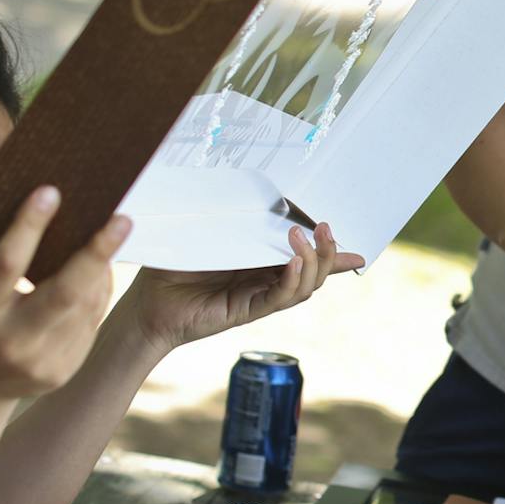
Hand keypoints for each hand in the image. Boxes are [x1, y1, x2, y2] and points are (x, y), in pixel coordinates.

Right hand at [0, 186, 127, 402]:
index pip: (6, 266)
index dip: (28, 228)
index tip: (50, 192)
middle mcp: (8, 341)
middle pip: (64, 293)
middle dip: (96, 253)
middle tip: (122, 217)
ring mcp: (40, 361)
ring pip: (85, 306)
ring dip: (103, 267)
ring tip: (113, 230)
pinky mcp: (63, 370)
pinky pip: (91, 322)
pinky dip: (99, 290)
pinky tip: (101, 266)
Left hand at [125, 223, 361, 353]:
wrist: (147, 303)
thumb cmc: (173, 266)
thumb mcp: (209, 235)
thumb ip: (232, 220)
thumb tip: (248, 193)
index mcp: (261, 264)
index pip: (306, 259)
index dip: (333, 256)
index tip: (358, 250)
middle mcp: (265, 282)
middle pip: (315, 272)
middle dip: (330, 251)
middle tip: (326, 228)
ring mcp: (258, 298)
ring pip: (305, 285)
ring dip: (314, 261)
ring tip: (304, 238)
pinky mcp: (246, 310)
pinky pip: (280, 298)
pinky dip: (293, 279)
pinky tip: (295, 261)